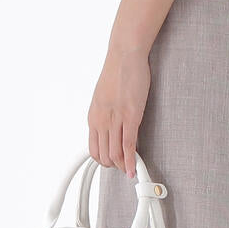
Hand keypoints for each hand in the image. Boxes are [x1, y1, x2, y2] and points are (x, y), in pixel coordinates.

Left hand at [88, 45, 150, 176]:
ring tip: (131, 170)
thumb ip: (106, 115)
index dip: (104, 161)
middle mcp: (101, 121)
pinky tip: (135, 168)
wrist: (125, 56)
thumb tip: (110, 127)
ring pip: (115, 154)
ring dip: (123, 166)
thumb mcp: (104, 98)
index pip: (94, 149)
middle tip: (124, 168)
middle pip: (104, 155)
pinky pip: (129, 145)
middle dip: (114, 166)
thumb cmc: (117, 73)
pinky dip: (132, 160)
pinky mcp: (130, 117)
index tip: (113, 164)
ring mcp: (115, 120)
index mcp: (93, 117)